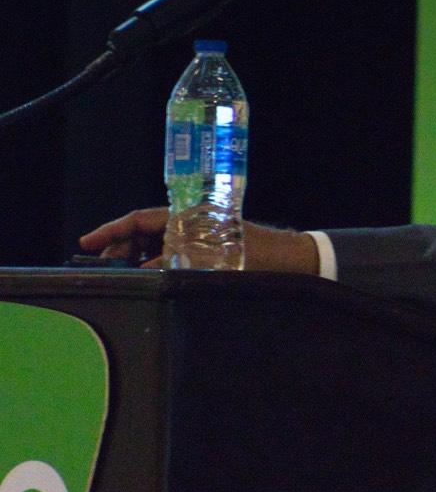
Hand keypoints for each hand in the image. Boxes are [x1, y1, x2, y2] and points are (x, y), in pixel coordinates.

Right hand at [80, 208, 322, 274]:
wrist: (291, 260)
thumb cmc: (256, 256)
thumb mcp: (208, 261)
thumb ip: (172, 262)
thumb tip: (142, 267)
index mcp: (190, 215)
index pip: (140, 218)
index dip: (112, 230)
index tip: (87, 241)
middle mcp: (192, 221)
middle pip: (145, 229)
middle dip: (120, 245)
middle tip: (101, 264)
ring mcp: (200, 233)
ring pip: (157, 241)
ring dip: (137, 255)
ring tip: (120, 272)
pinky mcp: (208, 246)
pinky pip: (173, 251)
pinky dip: (156, 261)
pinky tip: (149, 276)